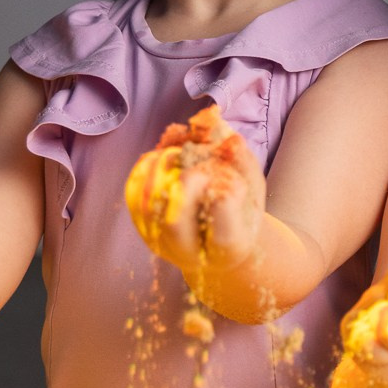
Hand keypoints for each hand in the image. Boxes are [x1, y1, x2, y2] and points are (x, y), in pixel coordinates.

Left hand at [124, 104, 264, 281]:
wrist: (218, 245)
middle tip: (199, 166)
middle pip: (174, 222)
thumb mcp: (254, 191)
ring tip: (177, 153)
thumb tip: (227, 134)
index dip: (226, 198)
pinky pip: (133, 197)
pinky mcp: (143, 228)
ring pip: (148, 206)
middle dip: (187, 184)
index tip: (230, 181)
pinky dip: (143, 171)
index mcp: (227, 250)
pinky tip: (158, 156)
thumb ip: (243, 163)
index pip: (223, 230)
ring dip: (161, 171)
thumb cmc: (242, 215)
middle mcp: (189, 253)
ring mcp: (161, 242)